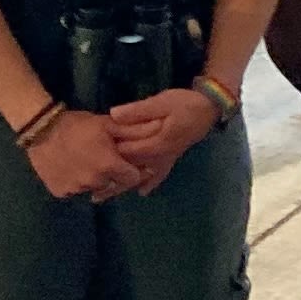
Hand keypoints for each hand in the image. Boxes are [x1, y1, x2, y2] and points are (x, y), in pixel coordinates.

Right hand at [26, 109, 140, 202]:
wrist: (41, 130)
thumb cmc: (78, 125)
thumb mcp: (107, 124)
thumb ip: (133, 131)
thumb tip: (159, 128)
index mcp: (110, 166)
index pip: (132, 178)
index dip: (130, 169)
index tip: (124, 160)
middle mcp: (95, 182)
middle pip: (113, 185)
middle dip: (112, 174)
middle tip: (101, 158)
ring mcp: (77, 189)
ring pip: (93, 188)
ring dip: (93, 179)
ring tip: (84, 161)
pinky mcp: (61, 192)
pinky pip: (74, 190)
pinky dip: (75, 182)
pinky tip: (70, 167)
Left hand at [101, 88, 216, 192]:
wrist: (209, 108)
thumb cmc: (185, 104)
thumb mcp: (162, 101)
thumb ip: (138, 111)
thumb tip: (113, 115)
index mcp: (156, 143)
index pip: (128, 153)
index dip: (110, 157)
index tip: (92, 162)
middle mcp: (160, 156)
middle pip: (132, 172)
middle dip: (113, 182)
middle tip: (93, 196)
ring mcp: (166, 159)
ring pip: (143, 177)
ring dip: (125, 187)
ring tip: (107, 197)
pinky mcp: (171, 157)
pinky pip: (159, 174)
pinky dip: (150, 183)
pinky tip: (142, 192)